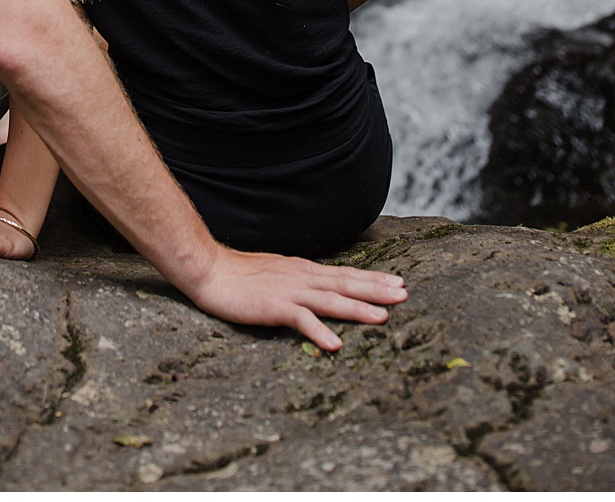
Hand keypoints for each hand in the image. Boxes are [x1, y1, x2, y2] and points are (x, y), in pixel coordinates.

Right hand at [187, 246, 406, 350]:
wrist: (210, 270)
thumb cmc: (240, 275)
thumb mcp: (277, 274)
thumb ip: (299, 281)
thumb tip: (320, 289)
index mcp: (303, 270)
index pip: (344, 274)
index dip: (372, 279)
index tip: (397, 282)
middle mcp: (301, 277)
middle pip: (345, 283)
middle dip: (376, 289)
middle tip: (404, 294)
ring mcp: (289, 291)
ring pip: (330, 299)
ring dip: (357, 307)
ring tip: (382, 317)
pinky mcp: (274, 306)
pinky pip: (301, 320)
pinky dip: (319, 331)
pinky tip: (335, 344)